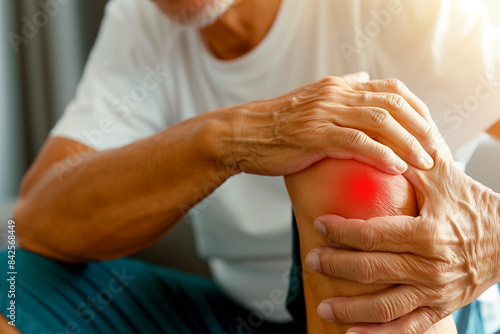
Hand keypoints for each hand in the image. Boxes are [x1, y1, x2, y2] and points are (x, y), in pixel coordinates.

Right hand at [219, 73, 436, 175]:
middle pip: (392, 103)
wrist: (243, 134)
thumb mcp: (311, 100)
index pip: (390, 88)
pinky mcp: (315, 135)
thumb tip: (365, 79)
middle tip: (436, 148)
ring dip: (407, 142)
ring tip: (424, 162)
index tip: (429, 129)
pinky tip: (395, 167)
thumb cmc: (276, 125)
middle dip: (420, 126)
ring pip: (379, 121)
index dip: (416, 108)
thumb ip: (340, 89)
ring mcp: (325, 113)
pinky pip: (356, 142)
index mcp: (338, 87)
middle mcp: (335, 95)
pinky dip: (381, 154)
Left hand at [307, 149, 499, 333]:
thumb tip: (381, 135)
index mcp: (427, 233)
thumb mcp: (445, 178)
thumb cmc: (474, 207)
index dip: (342, 232)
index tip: (320, 225)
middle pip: (372, 269)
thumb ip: (412, 160)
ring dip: (352, 308)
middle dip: (336, 265)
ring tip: (325, 306)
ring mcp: (435, 291)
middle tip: (312, 259)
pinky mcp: (441, 308)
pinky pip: (408, 327)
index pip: (373, 235)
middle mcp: (430, 266)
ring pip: (386, 305)